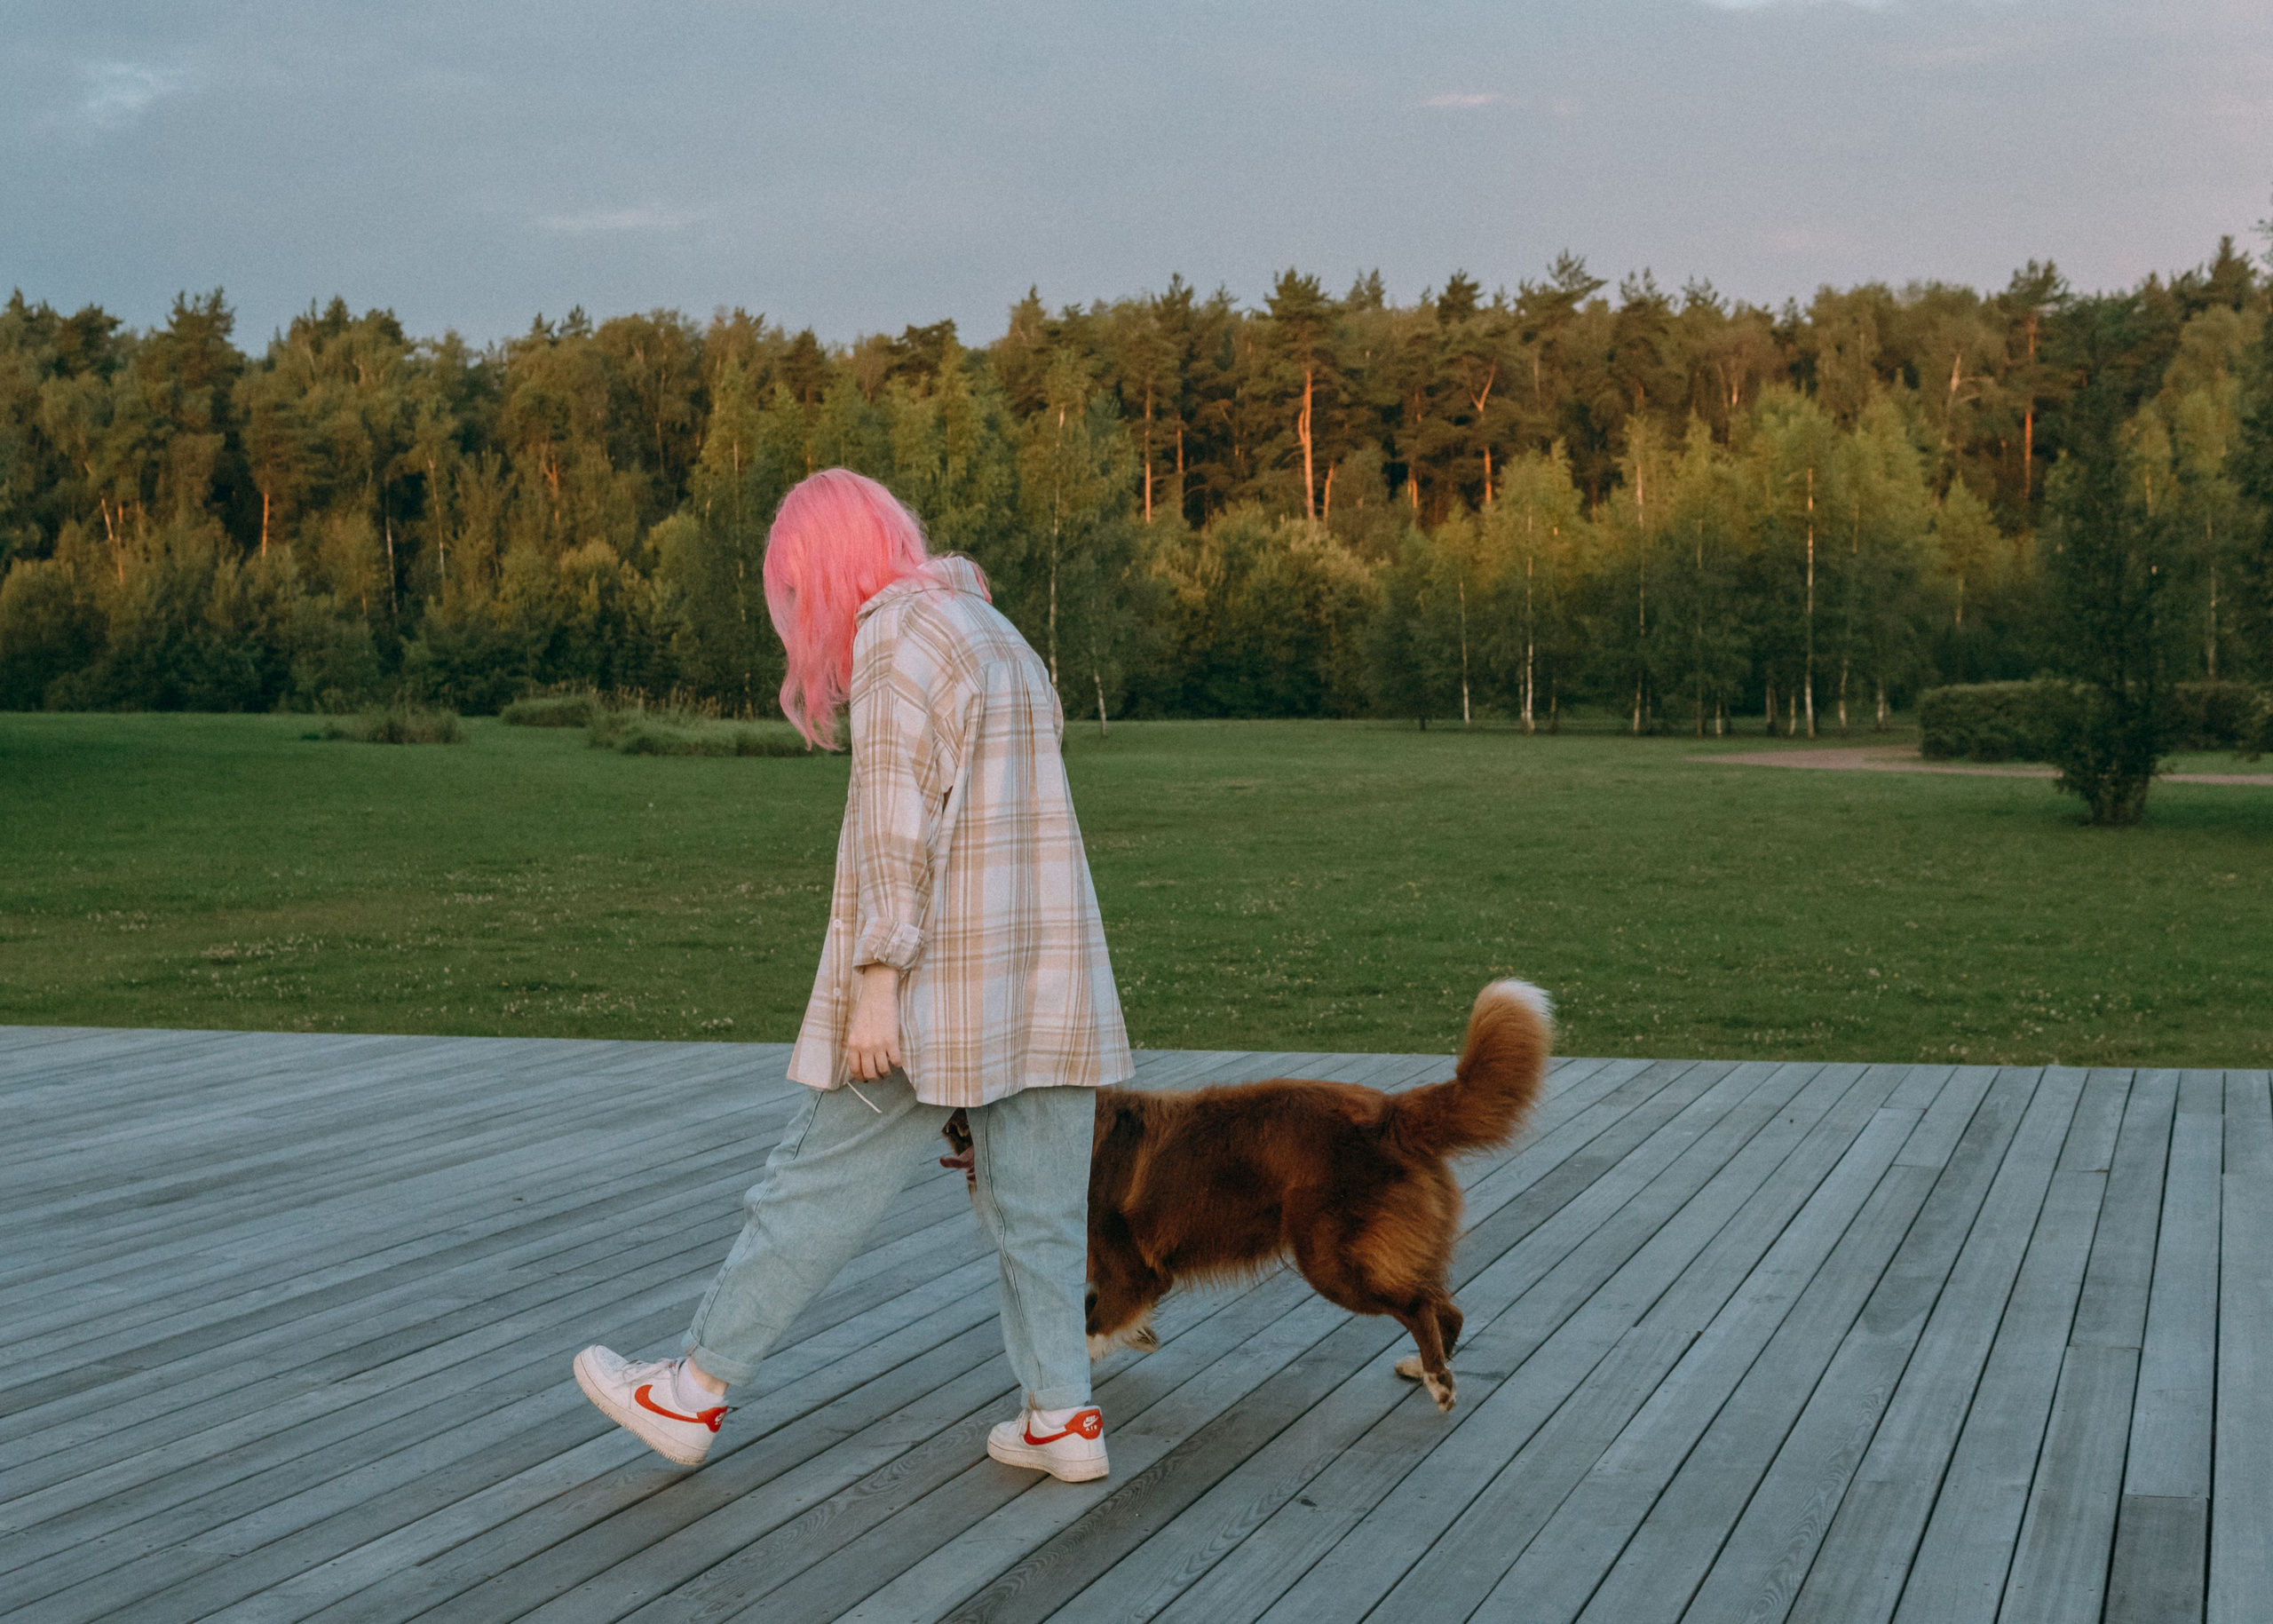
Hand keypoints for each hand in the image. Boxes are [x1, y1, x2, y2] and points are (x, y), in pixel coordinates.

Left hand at [845, 964, 902, 1081]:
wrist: (878, 995)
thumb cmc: (867, 1010)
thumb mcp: (856, 1029)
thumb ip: (857, 1045)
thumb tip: (862, 1061)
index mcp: (853, 1044)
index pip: (855, 1069)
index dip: (861, 1077)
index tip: (866, 1079)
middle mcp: (864, 1047)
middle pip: (870, 1073)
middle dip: (875, 1078)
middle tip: (879, 1076)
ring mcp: (878, 1045)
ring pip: (883, 1069)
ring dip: (887, 1072)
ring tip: (889, 1069)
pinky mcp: (891, 1041)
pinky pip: (896, 1061)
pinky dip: (897, 1064)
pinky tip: (897, 1061)